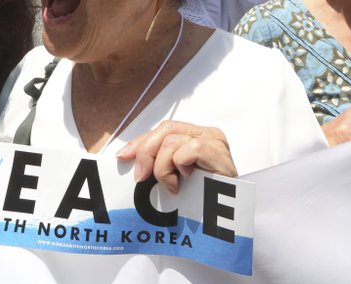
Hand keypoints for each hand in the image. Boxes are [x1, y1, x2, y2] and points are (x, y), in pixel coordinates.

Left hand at [115, 121, 236, 193]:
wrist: (227, 220)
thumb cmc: (202, 200)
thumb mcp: (175, 177)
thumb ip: (159, 162)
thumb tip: (127, 156)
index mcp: (196, 136)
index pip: (164, 129)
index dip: (141, 141)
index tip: (123, 157)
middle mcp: (206, 134)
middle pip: (166, 129)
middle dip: (146, 152)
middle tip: (141, 178)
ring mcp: (214, 142)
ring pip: (172, 140)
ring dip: (163, 167)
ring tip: (172, 186)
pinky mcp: (218, 152)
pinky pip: (189, 150)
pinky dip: (179, 166)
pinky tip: (184, 181)